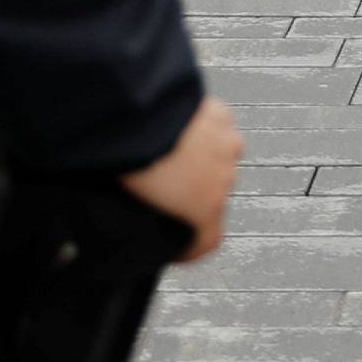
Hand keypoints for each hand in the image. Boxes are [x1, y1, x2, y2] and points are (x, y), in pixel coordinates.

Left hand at [119, 96, 243, 262]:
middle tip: (164, 183)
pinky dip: (206, 129)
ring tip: (174, 151)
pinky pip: (219, 128)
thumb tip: (145, 218)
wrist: (141, 118)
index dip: (191, 245)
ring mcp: (226, 148)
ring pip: (221, 160)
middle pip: (214, 195)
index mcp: (206, 211)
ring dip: (204, 159)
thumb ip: (153, 217)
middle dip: (193, 191)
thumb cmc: (135, 163)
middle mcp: (223, 182)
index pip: (209, 240)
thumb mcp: (138, 205)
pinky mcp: (222, 117)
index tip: (176, 242)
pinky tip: (183, 126)